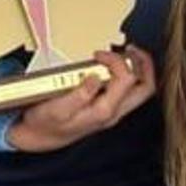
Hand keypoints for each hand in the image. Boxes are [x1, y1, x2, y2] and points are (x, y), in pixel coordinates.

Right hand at [6, 46, 155, 153]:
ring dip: (138, 68)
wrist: (40, 137)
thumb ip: (78, 95)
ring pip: (140, 90)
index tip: (98, 54)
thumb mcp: (57, 109)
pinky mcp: (108, 108)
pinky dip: (128, 74)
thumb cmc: (46, 123)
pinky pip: (129, 91)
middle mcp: (113, 113)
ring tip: (126, 53)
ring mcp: (113, 111)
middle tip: (131, 48)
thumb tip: (96, 77)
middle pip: (145, 88)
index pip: (126, 80)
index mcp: (104, 111)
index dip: (117, 61)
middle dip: (143, 64)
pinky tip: (115, 65)